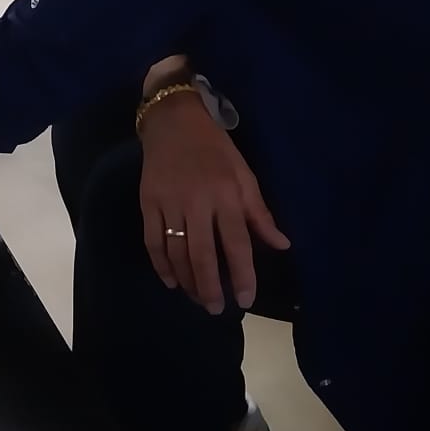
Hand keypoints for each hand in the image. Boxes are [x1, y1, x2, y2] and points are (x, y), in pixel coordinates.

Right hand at [138, 94, 288, 313]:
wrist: (173, 122)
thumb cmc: (216, 149)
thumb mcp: (245, 175)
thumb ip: (260, 213)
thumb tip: (282, 245)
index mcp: (226, 195)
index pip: (237, 243)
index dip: (243, 274)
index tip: (246, 300)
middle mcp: (197, 202)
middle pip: (203, 254)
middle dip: (210, 287)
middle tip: (216, 308)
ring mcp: (169, 203)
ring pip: (176, 252)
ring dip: (187, 280)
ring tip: (197, 298)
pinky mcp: (147, 203)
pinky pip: (153, 241)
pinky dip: (160, 265)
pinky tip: (171, 281)